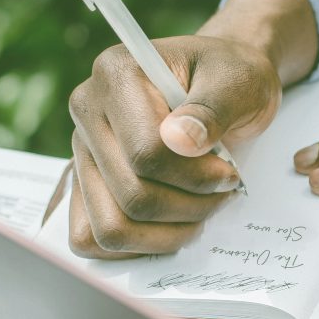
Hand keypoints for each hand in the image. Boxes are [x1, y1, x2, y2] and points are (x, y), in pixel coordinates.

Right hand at [64, 0, 316, 257]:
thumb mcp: (237, 83)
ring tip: (201, 208)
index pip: (145, 153)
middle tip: (222, 191)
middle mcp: (87, 110)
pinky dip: (138, 245)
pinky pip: (91, 239)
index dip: (196, 176)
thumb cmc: (230, 79)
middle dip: (190, 206)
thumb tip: (180, 141)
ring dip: (168, 233)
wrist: (220, 85)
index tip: (229, 172)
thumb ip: (211, 109)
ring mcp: (81, 150)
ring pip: (111, 227)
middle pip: (131, 196)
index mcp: (116, 73)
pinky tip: (173, 224)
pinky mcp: (84, 183)